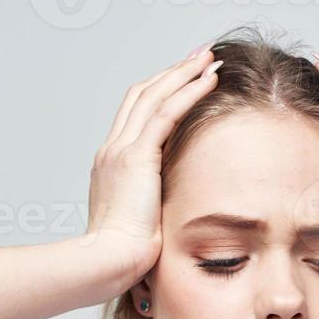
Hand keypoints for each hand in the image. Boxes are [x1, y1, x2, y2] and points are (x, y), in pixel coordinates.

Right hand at [85, 47, 223, 282]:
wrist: (108, 261)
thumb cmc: (123, 256)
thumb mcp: (139, 224)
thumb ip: (152, 208)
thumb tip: (169, 215)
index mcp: (111, 164)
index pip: (135, 114)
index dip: (160, 92)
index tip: (183, 79)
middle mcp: (112, 149)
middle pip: (142, 94)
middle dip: (173, 72)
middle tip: (199, 56)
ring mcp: (121, 150)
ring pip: (154, 95)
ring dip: (184, 73)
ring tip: (209, 58)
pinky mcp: (137, 157)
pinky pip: (166, 113)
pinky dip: (189, 92)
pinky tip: (210, 80)